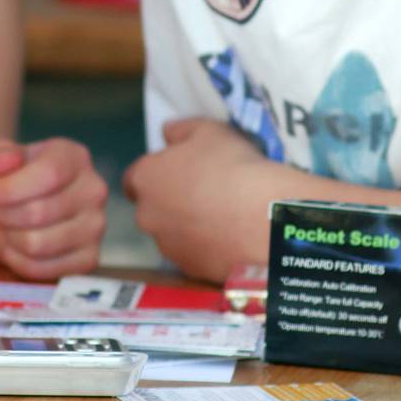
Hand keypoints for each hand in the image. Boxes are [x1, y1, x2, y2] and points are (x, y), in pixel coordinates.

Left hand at [0, 138, 107, 279]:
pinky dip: (17, 260)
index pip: (48, 174)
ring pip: (38, 244)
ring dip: (7, 238)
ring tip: (0, 226)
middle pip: (39, 212)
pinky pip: (42, 269)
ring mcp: (95, 226)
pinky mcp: (88, 259)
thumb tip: (6, 163)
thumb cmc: (12, 176)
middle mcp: (93, 190)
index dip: (9, 189)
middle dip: (3, 215)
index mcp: (74, 157)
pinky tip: (12, 244)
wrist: (23, 202)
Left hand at [122, 118, 277, 282]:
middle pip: (152, 208)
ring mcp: (168, 247)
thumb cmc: (233, 166)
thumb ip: (179, 130)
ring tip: (222, 217)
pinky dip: (205, 249)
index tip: (177, 173)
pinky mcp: (191, 270)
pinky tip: (230, 239)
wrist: (266, 220)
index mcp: (144, 178)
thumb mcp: (208, 130)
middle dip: (170, 202)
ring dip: (187, 227)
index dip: (155, 174)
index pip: (134, 179)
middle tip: (204, 194)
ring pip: (171, 234)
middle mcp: (147, 216)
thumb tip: (167, 134)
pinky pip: (193, 255)